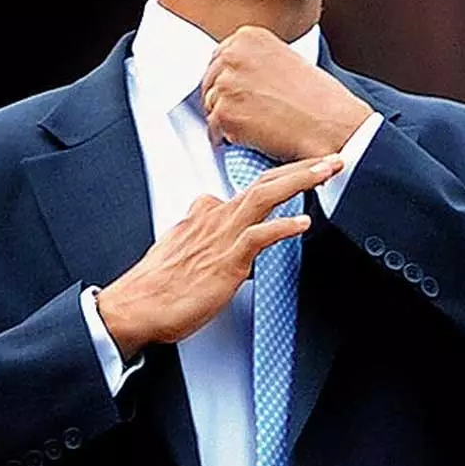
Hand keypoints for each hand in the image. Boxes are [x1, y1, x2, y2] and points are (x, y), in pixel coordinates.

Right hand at [95, 154, 343, 359]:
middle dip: (300, 167)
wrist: (135, 307)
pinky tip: (303, 222)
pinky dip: (283, 227)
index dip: (281, 179)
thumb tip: (225, 240)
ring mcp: (221, 237)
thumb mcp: (183, 251)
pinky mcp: (225, 261)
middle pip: (264, 182)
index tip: (305, 172)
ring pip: (265, 196)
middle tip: (329, 158)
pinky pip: (258, 237)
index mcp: (206, 215)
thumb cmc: (156, 286)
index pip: (250, 189)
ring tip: (327, 171)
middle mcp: (215, 218)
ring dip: (300, 180)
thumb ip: (205, 239)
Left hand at [201, 26, 373, 160]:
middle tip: (248, 114)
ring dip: (226, 120)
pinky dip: (228, 139)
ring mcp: (227, 84)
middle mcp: (233, 55)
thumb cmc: (320, 100)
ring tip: (256, 126)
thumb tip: (236, 76)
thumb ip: (256, 61)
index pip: (219, 57)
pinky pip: (213, 131)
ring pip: (210, 107)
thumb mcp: (287, 60)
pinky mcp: (224, 114)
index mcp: (249, 37)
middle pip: (209, 82)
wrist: (333, 127)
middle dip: (224, 99)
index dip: (229, 79)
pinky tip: (253, 137)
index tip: (240, 91)